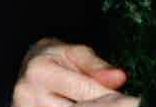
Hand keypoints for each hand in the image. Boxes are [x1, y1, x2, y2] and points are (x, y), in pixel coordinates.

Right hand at [12, 38, 128, 106]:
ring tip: (106, 105)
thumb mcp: (76, 53)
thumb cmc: (55, 58)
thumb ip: (97, 66)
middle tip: (121, 104)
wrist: (28, 68)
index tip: (127, 100)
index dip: (108, 97)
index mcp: (41, 71)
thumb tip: (119, 78)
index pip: (83, 90)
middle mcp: (28, 94)